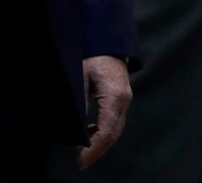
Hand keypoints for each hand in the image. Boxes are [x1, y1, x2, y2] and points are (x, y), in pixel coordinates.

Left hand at [76, 54, 130, 169]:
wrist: (108, 40)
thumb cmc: (92, 55)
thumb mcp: (81, 76)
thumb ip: (79, 102)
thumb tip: (76, 129)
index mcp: (114, 96)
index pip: (106, 132)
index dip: (93, 150)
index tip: (80, 161)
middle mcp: (124, 100)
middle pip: (113, 134)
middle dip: (97, 150)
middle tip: (79, 160)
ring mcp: (125, 99)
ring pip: (115, 129)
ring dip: (100, 141)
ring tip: (82, 148)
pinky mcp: (122, 97)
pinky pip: (115, 121)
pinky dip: (103, 131)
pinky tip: (90, 132)